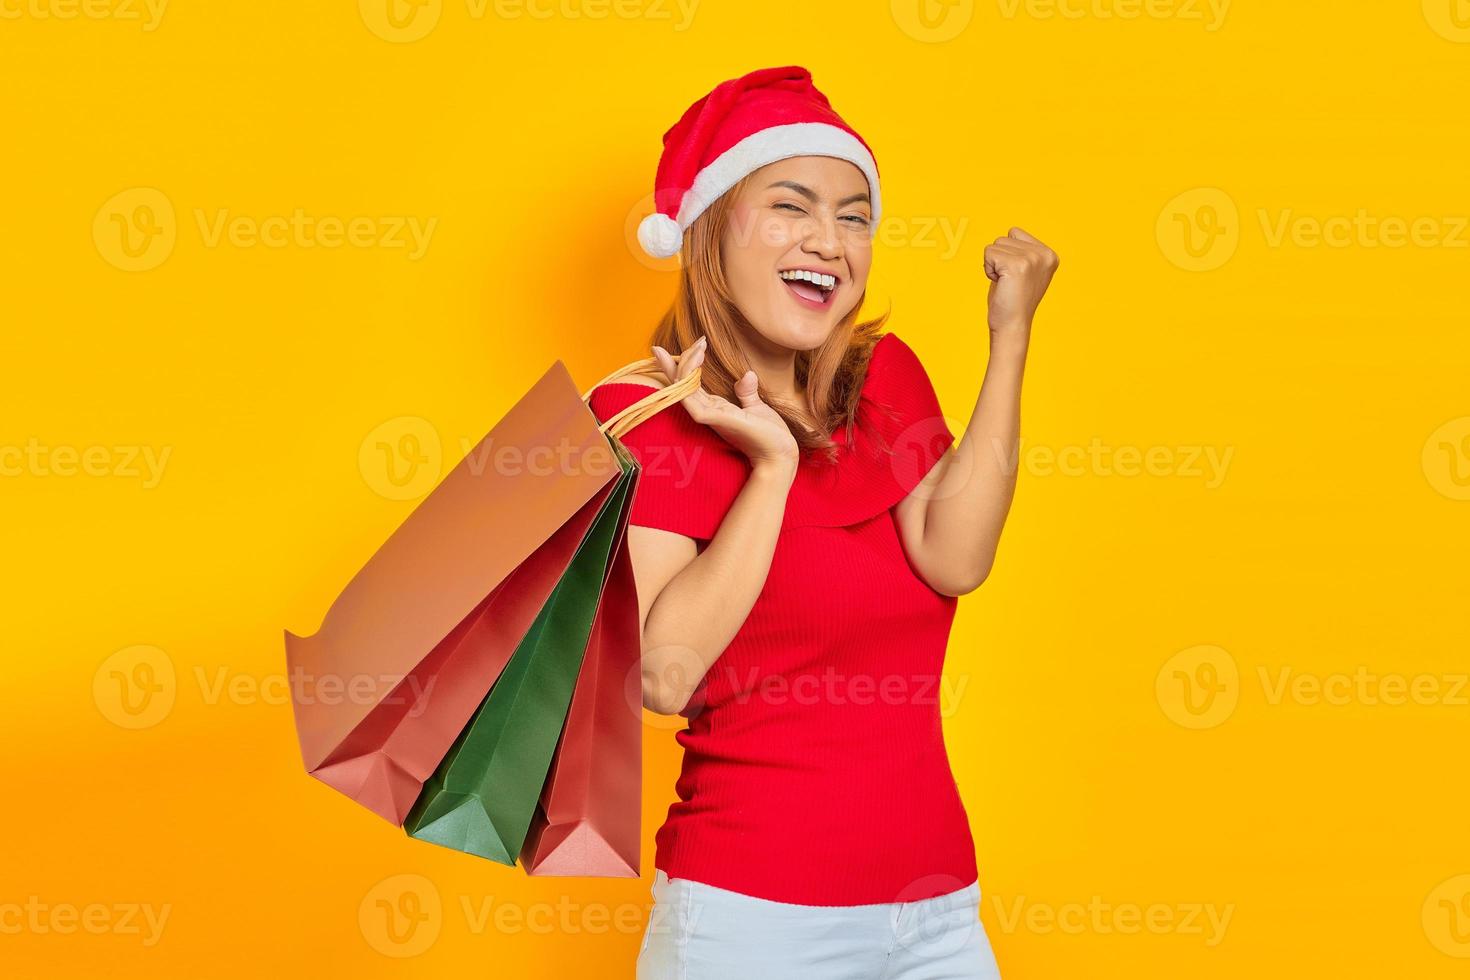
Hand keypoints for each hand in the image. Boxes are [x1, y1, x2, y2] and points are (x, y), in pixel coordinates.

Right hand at [652, 337, 799, 472]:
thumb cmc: (770, 435)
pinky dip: (688, 380)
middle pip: (680, 385)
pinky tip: (697, 362)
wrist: (781, 453)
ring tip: (699, 347)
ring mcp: (708, 416)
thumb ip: (747, 392)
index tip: (668, 349)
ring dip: (687, 365)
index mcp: (715, 408)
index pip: (689, 386)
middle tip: (697, 340)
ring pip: (683, 389)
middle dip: (679, 361)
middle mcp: (707, 412)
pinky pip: (691, 400)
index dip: (678, 367)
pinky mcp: (714, 419)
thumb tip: (747, 374)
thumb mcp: (757, 407)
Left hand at [983, 227, 1058, 336]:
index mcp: (1049, 254)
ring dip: (993, 264)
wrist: (1012, 325)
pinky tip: (1000, 284)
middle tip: (1009, 281)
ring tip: (1005, 283)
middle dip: (999, 258)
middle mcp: (1044, 254)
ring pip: (995, 244)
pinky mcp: (1018, 265)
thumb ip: (1023, 250)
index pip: (1015, 232)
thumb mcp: (1025, 270)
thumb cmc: (1013, 300)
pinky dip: (988, 269)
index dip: (1007, 253)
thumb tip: (1012, 231)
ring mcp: (1032, 258)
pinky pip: (988, 253)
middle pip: (1004, 237)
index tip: (1015, 275)